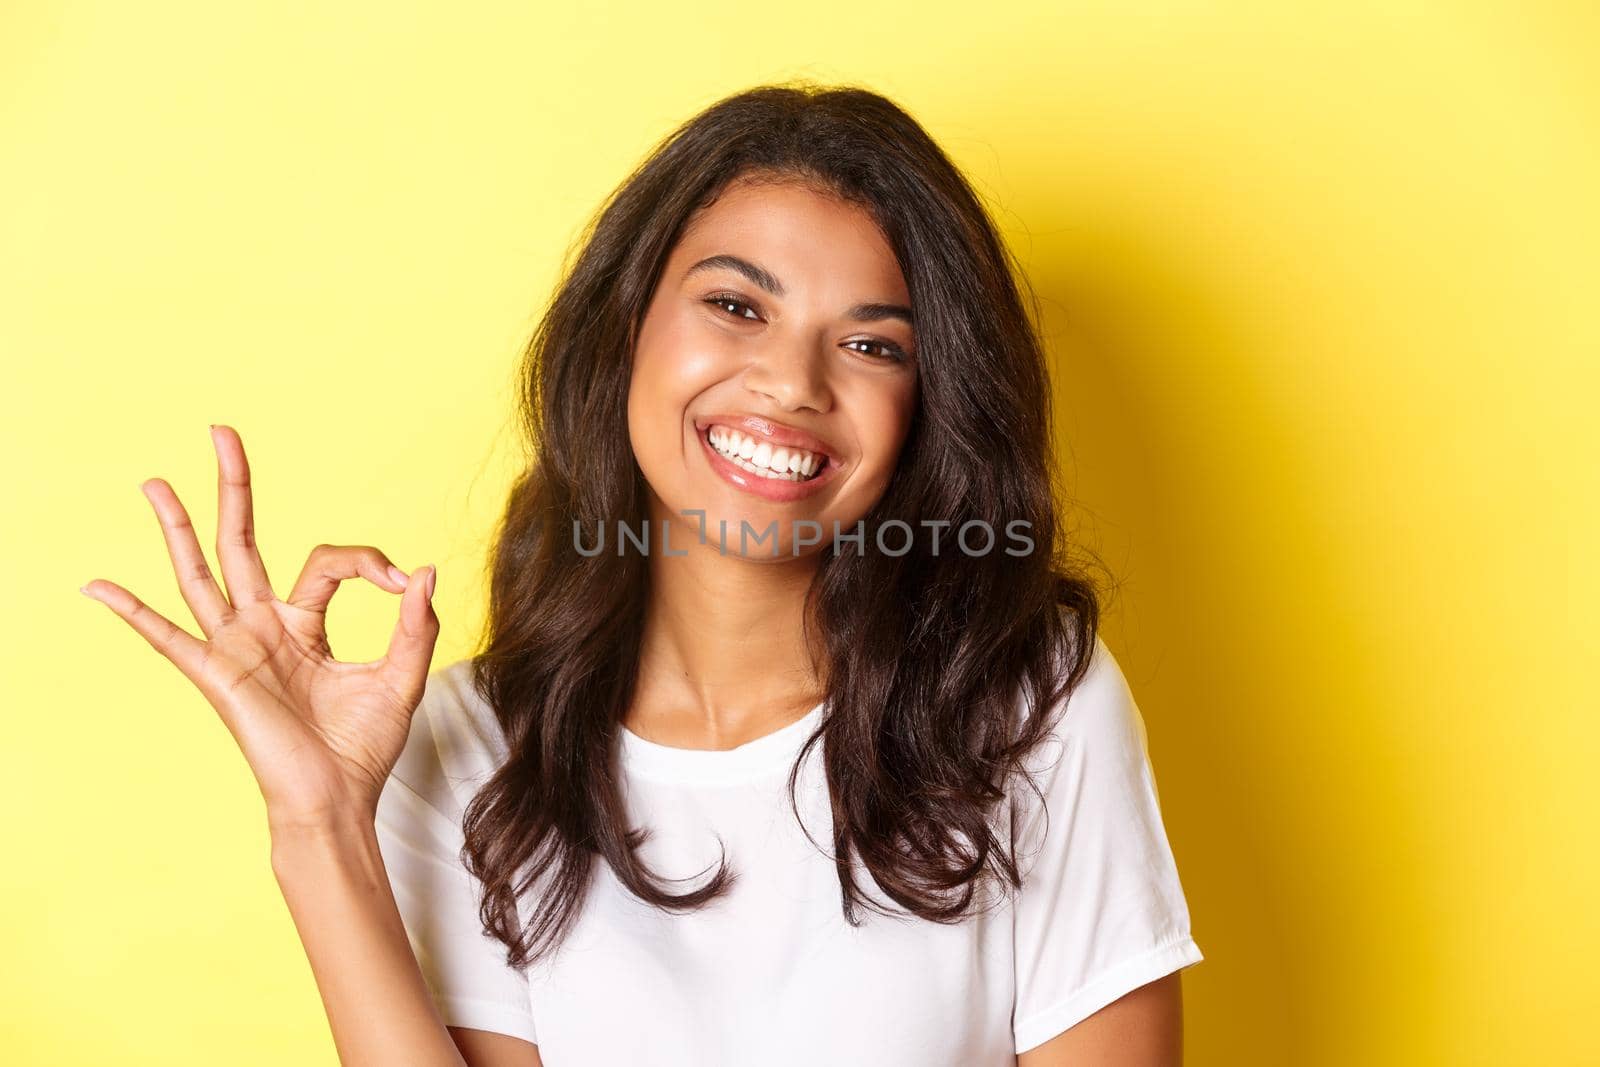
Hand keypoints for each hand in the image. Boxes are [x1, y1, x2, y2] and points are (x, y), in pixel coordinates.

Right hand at [81, 424, 440, 832]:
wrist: (339, 799)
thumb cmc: (364, 746)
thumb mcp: (403, 677)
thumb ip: (415, 625)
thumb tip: (425, 571)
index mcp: (305, 622)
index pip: (329, 562)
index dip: (369, 562)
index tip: (402, 580)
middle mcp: (264, 626)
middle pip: (241, 541)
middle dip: (234, 487)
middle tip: (223, 431)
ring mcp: (236, 648)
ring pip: (200, 573)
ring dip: (178, 527)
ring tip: (155, 482)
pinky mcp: (218, 676)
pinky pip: (168, 639)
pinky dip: (132, 612)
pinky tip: (96, 586)